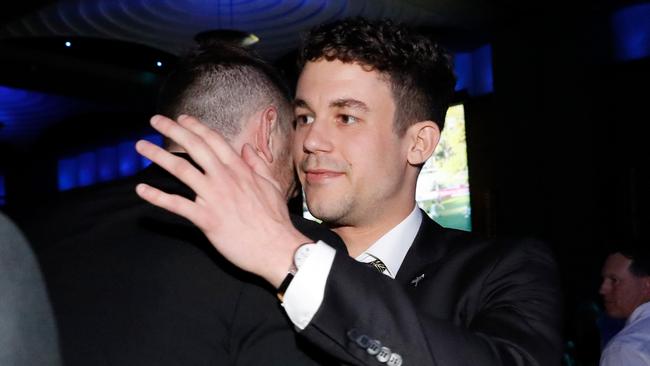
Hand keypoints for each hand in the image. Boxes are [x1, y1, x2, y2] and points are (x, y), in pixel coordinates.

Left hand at [135, 115, 308, 286]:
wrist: (276, 248)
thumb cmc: (275, 220)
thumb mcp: (271, 185)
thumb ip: (257, 164)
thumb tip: (247, 148)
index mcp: (240, 170)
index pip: (214, 140)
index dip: (196, 127)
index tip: (182, 118)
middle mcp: (225, 178)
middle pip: (194, 147)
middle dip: (172, 130)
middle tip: (155, 120)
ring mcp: (214, 197)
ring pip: (181, 170)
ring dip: (158, 155)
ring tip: (141, 146)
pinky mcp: (206, 219)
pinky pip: (177, 205)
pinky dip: (157, 197)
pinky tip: (142, 190)